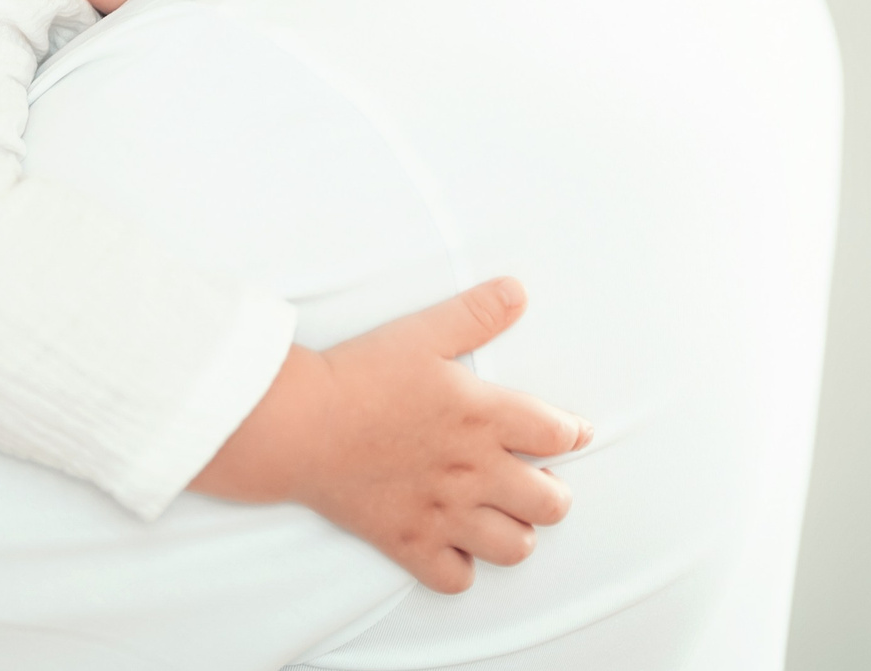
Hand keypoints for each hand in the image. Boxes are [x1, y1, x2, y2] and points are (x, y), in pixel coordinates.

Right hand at [195, 278, 590, 593]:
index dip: (573, 433)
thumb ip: (475, 314)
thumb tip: (517, 292)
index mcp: (484, 416)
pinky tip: (453, 543)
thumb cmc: (357, 375)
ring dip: (516, 532)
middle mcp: (474, 471)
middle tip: (534, 478)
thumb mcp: (422, 333)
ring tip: (500, 512)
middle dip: (554, 492)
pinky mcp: (409, 543)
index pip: (559, 434)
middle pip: (552, 503)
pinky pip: (456, 579)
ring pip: (515, 548)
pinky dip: (461, 567)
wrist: (297, 423)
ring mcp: (443, 513)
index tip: (570, 432)